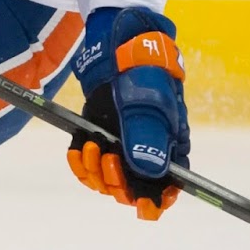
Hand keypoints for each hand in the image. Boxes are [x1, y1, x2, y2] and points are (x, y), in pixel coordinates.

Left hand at [68, 7, 189, 220]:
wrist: (115, 43)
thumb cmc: (141, 69)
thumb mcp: (145, 102)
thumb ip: (147, 137)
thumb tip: (152, 175)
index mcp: (170, 144)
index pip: (171, 186)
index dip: (158, 200)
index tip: (143, 206)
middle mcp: (147, 149)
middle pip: (135, 188)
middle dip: (118, 181)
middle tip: (107, 158)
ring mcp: (122, 144)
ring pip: (109, 180)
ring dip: (96, 172)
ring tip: (91, 146)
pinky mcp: (100, 136)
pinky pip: (89, 165)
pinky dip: (81, 162)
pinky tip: (78, 148)